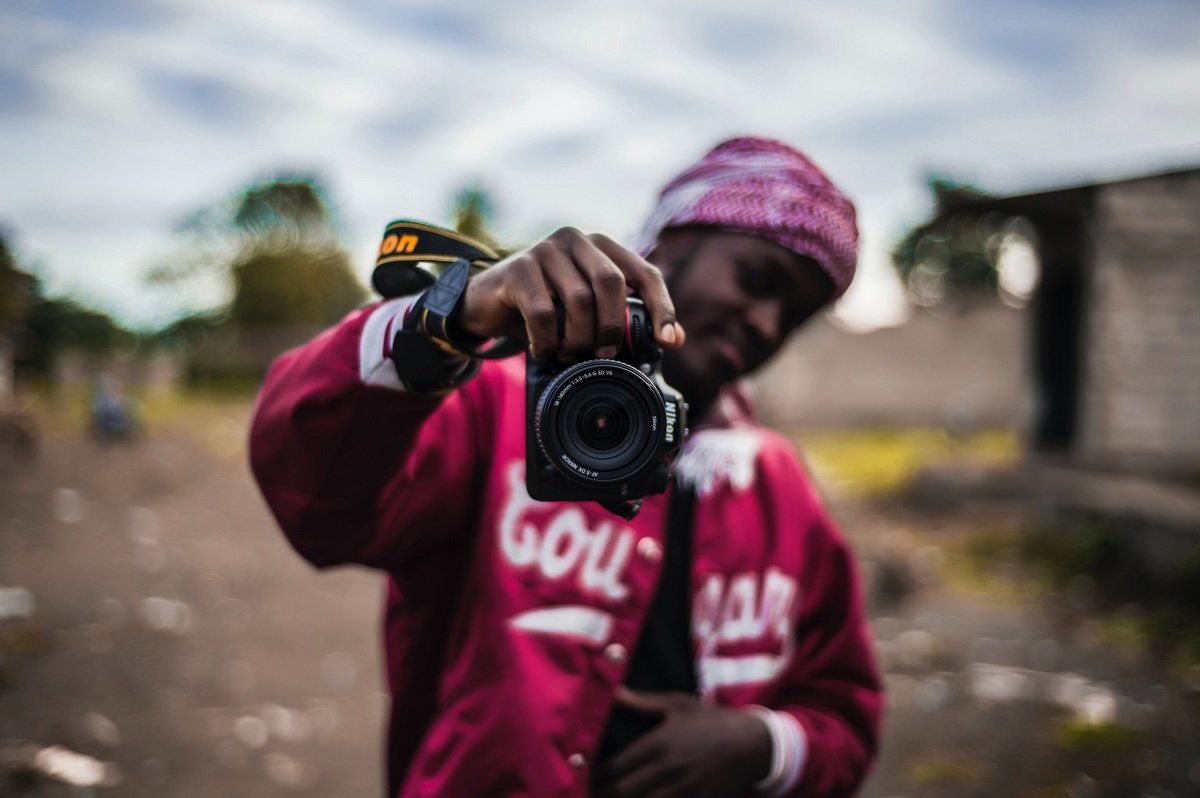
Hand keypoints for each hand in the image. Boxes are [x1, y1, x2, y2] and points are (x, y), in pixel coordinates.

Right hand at [456, 228, 684, 361]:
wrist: (487, 303)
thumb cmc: (544, 308)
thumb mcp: (586, 312)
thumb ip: (625, 318)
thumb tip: (674, 338)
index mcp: (602, 247)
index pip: (644, 273)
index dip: (660, 307)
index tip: (666, 341)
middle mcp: (576, 240)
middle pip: (612, 283)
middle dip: (611, 326)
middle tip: (604, 353)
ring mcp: (545, 250)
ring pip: (579, 300)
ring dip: (577, 338)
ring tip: (569, 353)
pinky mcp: (517, 268)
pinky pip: (542, 313)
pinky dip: (547, 341)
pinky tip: (544, 350)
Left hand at [593, 688, 771, 797]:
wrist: (750, 744)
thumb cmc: (711, 721)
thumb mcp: (678, 704)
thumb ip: (642, 702)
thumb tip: (614, 692)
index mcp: (658, 744)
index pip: (616, 767)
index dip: (595, 775)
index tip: (583, 775)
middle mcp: (666, 769)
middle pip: (623, 791)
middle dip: (603, 794)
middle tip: (586, 793)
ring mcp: (681, 789)